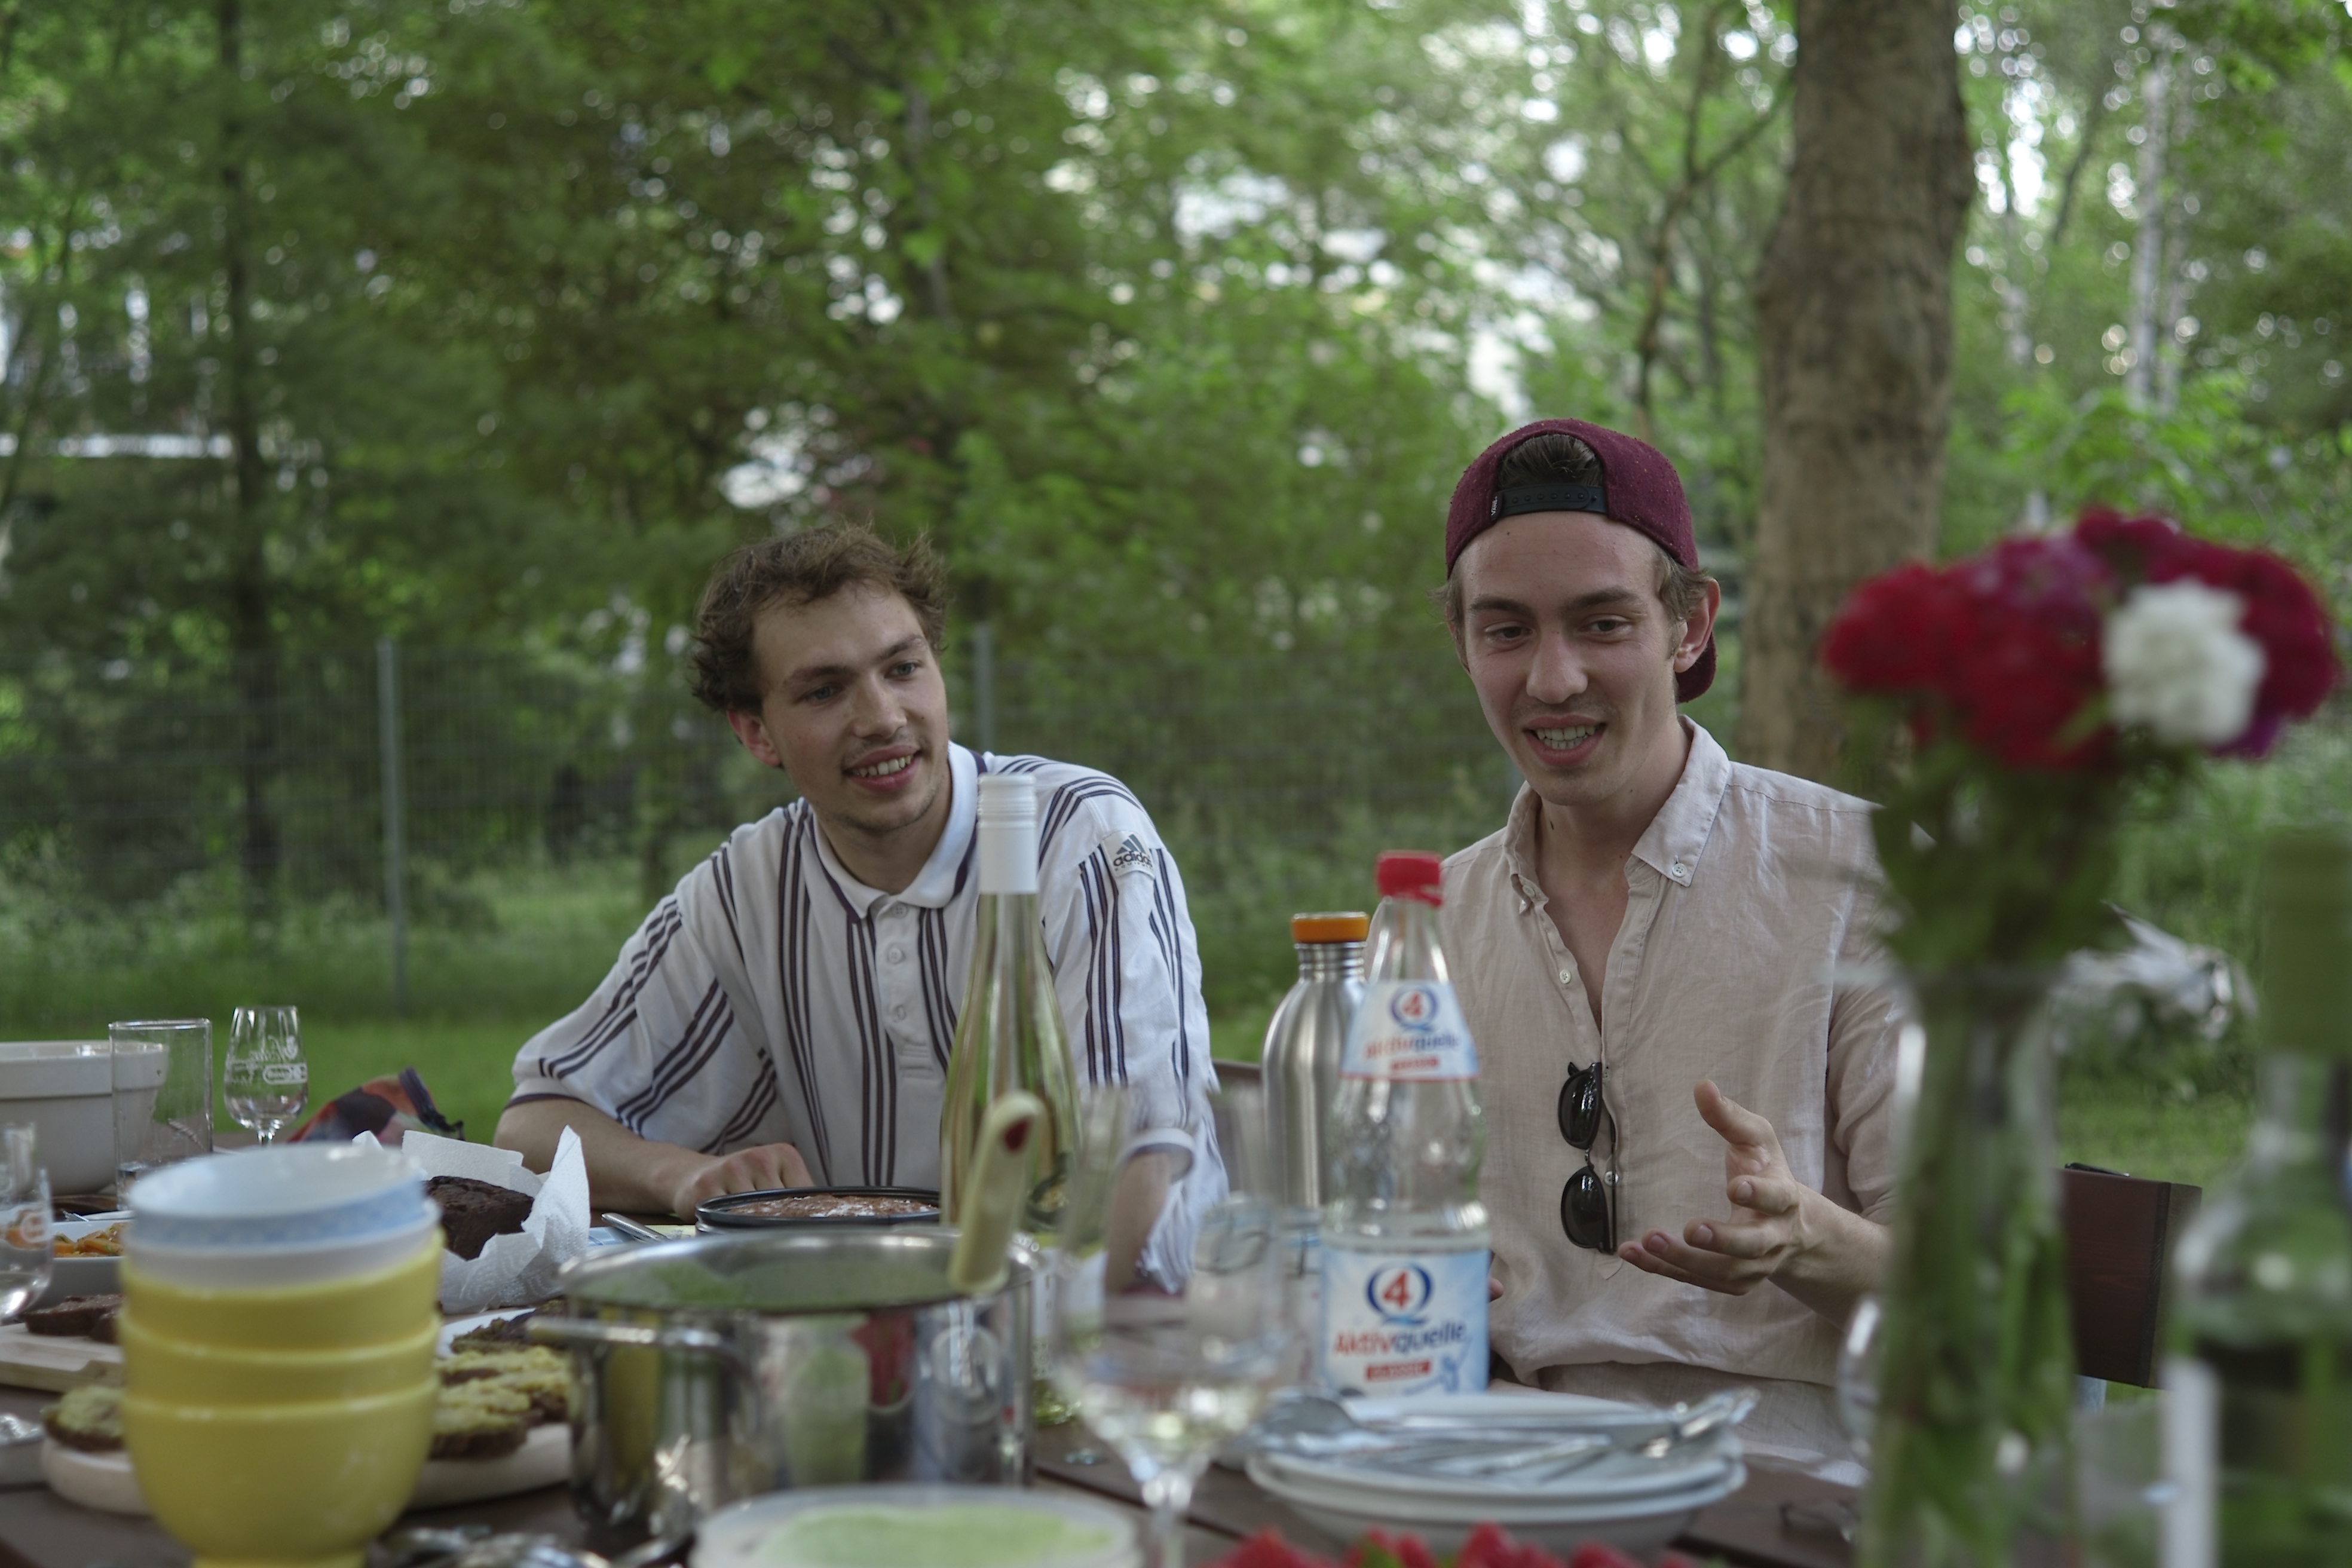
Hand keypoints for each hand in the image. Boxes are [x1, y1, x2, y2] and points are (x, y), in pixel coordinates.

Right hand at [665, 1141, 812, 1219]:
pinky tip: (726, 1224)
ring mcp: (732, 1169)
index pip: (804, 1193)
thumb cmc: (742, 1184)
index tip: (795, 1228)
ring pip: (754, 1214)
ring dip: (751, 1226)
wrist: (692, 1176)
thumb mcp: (773, 1179)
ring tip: (746, 1226)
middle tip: (769, 1233)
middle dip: (776, 1223)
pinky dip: (728, 1226)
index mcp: (784, 1154)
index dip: (800, 1215)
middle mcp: (759, 1157)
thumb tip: (825, 1222)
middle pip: (780, 1206)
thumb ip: (795, 1195)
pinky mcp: (707, 1186)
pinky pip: (726, 1217)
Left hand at [1615, 1081, 1886, 1322]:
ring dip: (1683, 1260)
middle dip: (1722, 1239)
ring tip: (1648, 1241)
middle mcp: (1773, 1238)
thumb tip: (1702, 1086)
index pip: (1777, 1199)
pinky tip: (1631, 1252)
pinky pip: (1696, 1280)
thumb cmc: (1768, 1171)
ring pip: (1722, 1271)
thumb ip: (1730, 1117)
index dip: (1760, 1195)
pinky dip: (1663, 1269)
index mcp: (1785, 1200)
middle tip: (1690, 1229)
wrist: (1793, 1228)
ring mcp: (1754, 1266)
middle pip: (1751, 1246)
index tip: (1736, 1186)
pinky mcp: (1732, 1282)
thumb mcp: (1757, 1139)